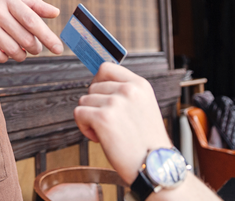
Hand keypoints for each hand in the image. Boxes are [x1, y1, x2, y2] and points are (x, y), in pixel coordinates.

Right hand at [0, 0, 63, 61]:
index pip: (33, 20)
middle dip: (34, 48)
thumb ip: (31, 3)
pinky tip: (3, 53)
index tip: (59, 48)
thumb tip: (56, 12)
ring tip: (20, 53)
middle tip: (35, 49)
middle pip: (24, 38)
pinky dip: (3, 57)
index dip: (48, 36)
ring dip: (19, 56)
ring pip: (11, 49)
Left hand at [73, 63, 171, 184]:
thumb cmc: (147, 142)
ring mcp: (115, 103)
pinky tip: (100, 138)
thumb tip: (98, 84)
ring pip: (84, 101)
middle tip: (110, 124)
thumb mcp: (144, 106)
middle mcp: (128, 90)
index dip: (98, 82)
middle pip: (92, 87)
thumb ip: (126, 93)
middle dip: (95, 106)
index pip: (106, 68)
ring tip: (107, 132)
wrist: (155, 167)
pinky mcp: (103, 118)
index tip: (101, 98)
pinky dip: (84, 128)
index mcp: (140, 84)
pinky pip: (78, 114)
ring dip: (90, 118)